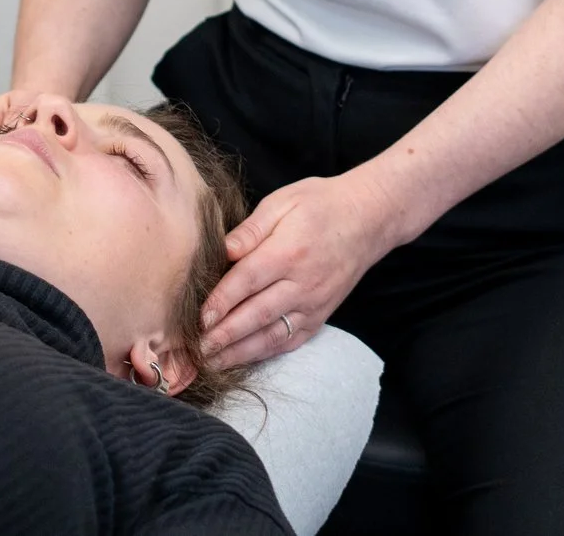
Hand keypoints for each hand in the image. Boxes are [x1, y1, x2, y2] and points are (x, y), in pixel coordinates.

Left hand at [198, 169, 407, 367]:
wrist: (367, 220)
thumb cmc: (320, 205)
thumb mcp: (283, 202)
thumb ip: (250, 229)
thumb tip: (221, 250)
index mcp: (288, 252)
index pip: (247, 281)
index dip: (220, 302)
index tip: (197, 318)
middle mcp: (302, 284)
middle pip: (256, 315)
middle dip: (224, 335)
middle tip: (196, 350)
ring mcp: (313, 304)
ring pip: (272, 335)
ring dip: (240, 352)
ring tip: (213, 362)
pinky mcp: (320, 317)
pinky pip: (290, 340)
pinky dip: (266, 353)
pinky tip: (243, 358)